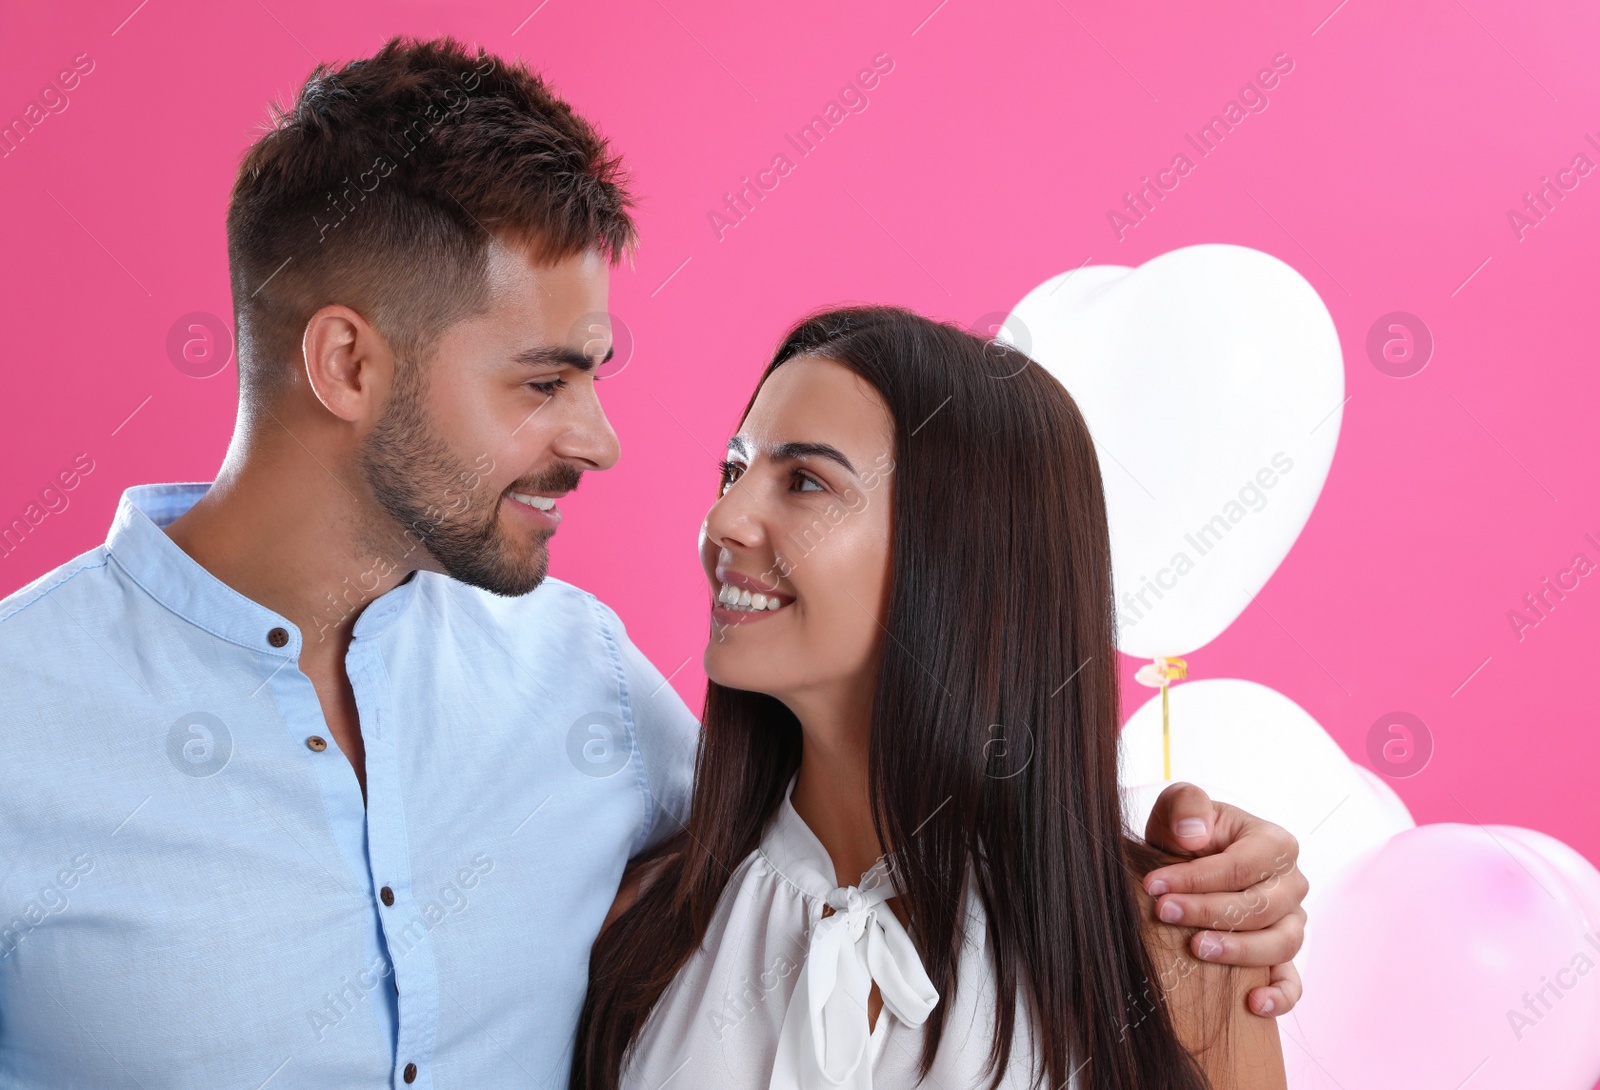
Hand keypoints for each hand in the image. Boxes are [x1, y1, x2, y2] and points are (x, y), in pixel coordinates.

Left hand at [1141, 781, 1307, 1018]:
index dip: (1196, 877)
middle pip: (1260, 906)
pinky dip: (1280, 995)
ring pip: (1280, 943)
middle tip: (1165, 913)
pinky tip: (1254, 1004)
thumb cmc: (1187, 836)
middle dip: (1208, 911)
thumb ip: (1186, 805)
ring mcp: (1292, 922)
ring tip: (1196, 948)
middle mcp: (1291, 884)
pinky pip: (1293, 981)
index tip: (1153, 886)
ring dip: (1239, 951)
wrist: (1188, 865)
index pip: (1240, 866)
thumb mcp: (1180, 809)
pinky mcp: (1284, 956)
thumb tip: (1194, 833)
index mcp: (1274, 843)